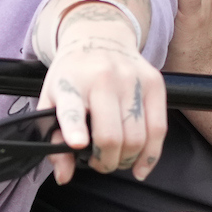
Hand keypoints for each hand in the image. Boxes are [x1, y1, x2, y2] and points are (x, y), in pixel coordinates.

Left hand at [40, 18, 166, 185]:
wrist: (100, 35)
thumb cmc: (73, 75)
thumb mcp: (51, 100)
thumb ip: (53, 139)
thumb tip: (64, 176)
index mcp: (72, 83)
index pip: (73, 108)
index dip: (75, 128)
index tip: (78, 142)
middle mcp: (103, 79)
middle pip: (111, 136)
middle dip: (105, 162)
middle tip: (99, 162)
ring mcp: (132, 80)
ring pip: (137, 138)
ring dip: (126, 160)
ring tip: (116, 158)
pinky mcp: (154, 83)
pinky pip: (159, 130)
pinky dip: (150, 155)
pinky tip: (140, 166)